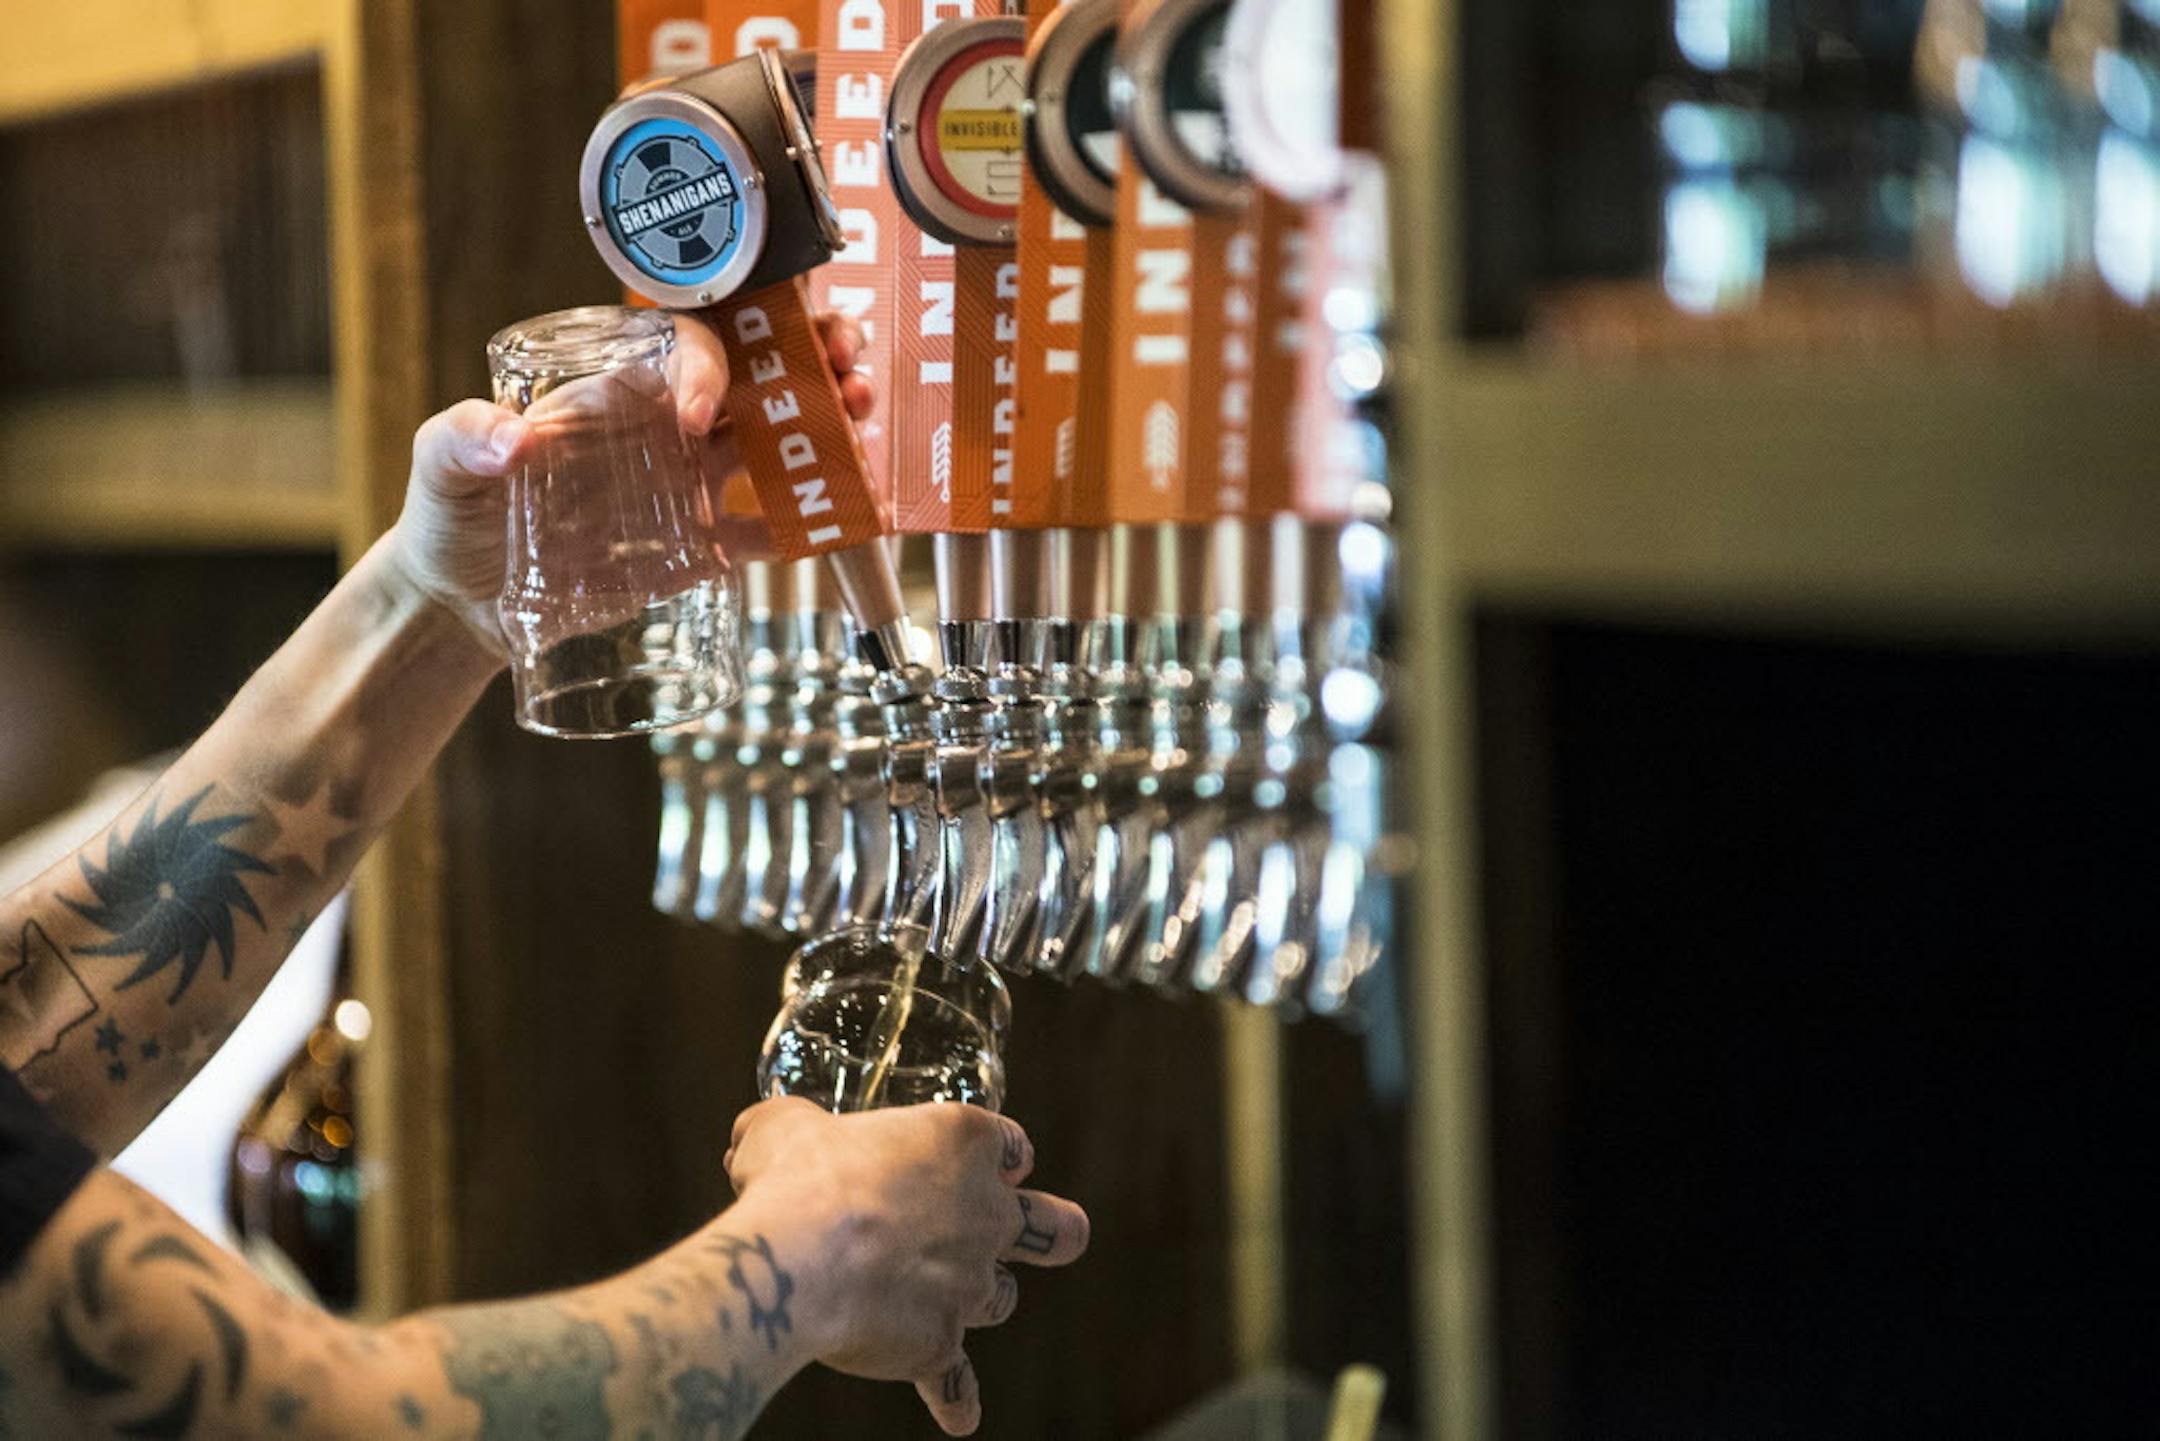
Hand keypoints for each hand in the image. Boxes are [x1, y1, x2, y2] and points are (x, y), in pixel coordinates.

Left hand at [381, 310, 872, 654]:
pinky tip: (845, 507)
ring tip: (860, 411)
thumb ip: (460, 442)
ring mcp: (687, 483)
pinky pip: (769, 524)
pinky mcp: (701, 544)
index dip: (708, 363)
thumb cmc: (451, 516)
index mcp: (611, 391)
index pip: (677, 349)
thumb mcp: (440, 467)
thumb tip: (503, 441)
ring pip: (777, 434)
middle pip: (752, 370)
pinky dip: (811, 516)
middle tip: (842, 357)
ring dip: (827, 416)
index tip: (702, 411)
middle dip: (805, 351)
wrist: (465, 602)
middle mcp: (661, 426)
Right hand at [723, 1097, 1089, 1435]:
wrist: (800, 1258)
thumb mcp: (786, 1128)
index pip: (1009, 1143)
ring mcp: (969, 1285)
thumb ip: (790, 1127)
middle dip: (1058, 1232)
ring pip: (1002, 1300)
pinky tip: (959, 1415)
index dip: (1003, 1153)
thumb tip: (758, 1137)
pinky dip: (956, 1398)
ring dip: (983, 1300)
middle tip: (1061, 1233)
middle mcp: (983, 1214)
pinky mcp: (939, 1345)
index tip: (994, 1160)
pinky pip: (957, 1382)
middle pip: (1054, 1228)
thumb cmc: (800, 1176)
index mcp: (961, 1143)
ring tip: (954, 1305)